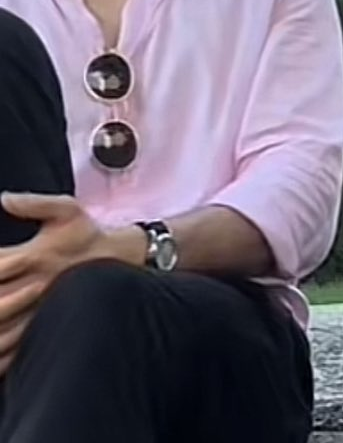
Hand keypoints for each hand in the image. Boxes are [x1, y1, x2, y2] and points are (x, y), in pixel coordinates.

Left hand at [0, 192, 112, 374]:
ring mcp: (42, 308)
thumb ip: (33, 202)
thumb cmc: (87, 233)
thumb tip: (4, 198)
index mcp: (35, 255)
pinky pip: (21, 346)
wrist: (120, 258)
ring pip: (6, 329)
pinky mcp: (49, 324)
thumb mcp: (65, 208)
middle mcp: (36, 284)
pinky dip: (5, 354)